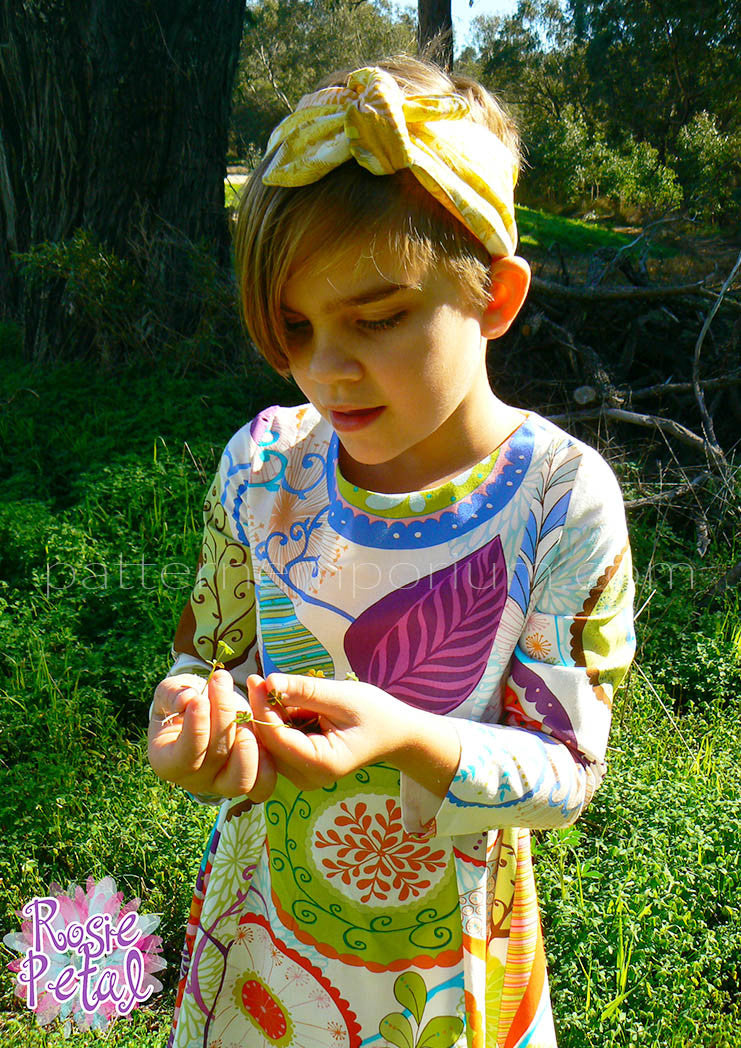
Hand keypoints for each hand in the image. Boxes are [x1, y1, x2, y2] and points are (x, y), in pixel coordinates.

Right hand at [147, 671, 275, 800]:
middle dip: (222, 716)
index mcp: (167, 762)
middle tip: (223, 683)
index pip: (184, 756)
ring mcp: (222, 784)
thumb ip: (172, 694)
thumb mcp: (170, 691)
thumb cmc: (185, 701)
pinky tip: (261, 729)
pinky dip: (267, 759)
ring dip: (247, 742)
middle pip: (215, 758)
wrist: (208, 708)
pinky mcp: (249, 780)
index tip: (200, 699)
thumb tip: (187, 700)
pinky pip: (262, 784)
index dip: (195, 728)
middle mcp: (194, 780)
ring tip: (245, 712)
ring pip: (240, 780)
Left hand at [247, 673, 460, 797]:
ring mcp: (303, 776)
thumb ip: (305, 691)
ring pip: (271, 743)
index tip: (257, 680)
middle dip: (262, 711)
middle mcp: (307, 778)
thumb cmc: (375, 713)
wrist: (395, 733)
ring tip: (272, 686)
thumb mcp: (342, 696)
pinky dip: (280, 721)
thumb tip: (269, 681)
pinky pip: (281, 743)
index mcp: (321, 764)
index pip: (278, 738)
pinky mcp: (301, 767)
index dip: (263, 709)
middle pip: (270, 744)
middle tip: (257, 679)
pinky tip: (285, 701)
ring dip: (270, 714)